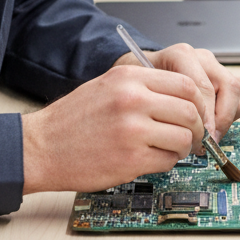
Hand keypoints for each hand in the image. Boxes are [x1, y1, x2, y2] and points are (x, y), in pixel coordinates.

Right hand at [21, 64, 204, 193]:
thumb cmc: (72, 120)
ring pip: (184, 138)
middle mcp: (133, 100)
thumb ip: (144, 87)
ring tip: (170, 149)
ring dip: (183, 147)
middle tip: (192, 135)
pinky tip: (152, 159)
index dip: (197, 102)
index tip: (196, 113)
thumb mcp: (108, 86)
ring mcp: (133, 130)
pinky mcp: (130, 159)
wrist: (41, 147)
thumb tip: (183, 98)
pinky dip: (167, 162)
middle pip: (190, 111)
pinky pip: (168, 160)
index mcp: (129, 77)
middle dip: (197, 127)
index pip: (185, 84)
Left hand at [115, 43, 239, 147]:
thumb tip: (189, 139)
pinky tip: (217, 121)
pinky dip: (237, 109)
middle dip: (221, 119)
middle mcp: (201, 58)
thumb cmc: (143, 86)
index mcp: (181, 55)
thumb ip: (163, 109)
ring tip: (212, 132)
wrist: (142, 72)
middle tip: (209, 140)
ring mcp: (215, 65)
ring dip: (230, 116)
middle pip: (229, 86)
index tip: (202, 138)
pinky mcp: (225, 75)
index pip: (204, 87)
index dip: (206, 116)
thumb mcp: (143, 95)